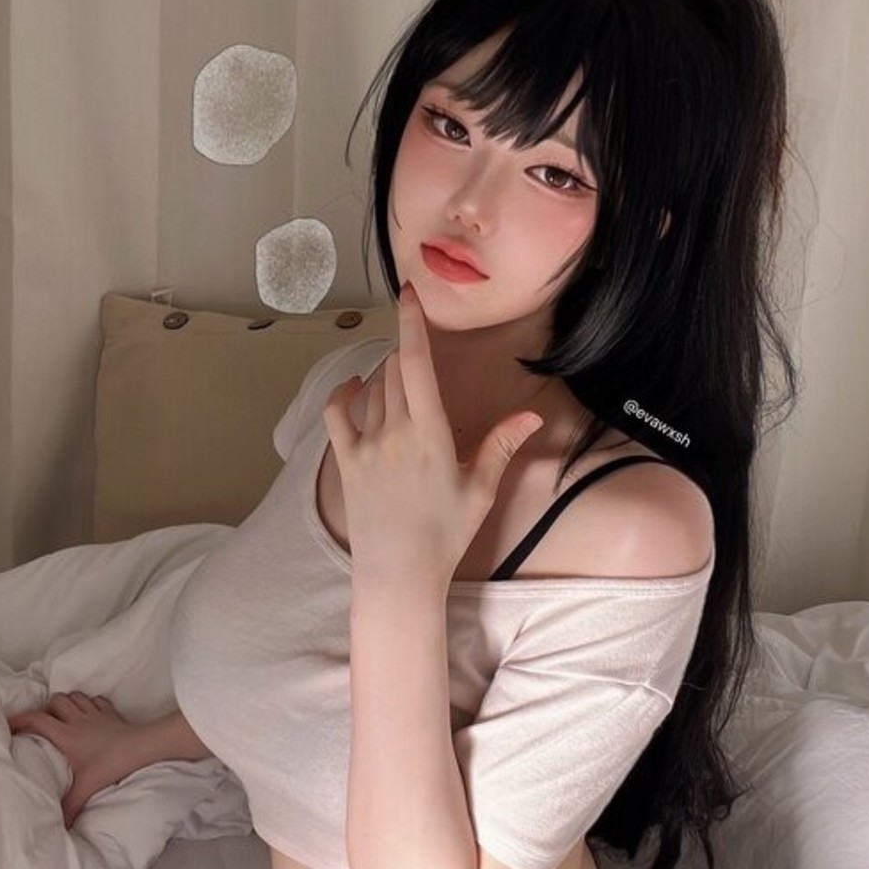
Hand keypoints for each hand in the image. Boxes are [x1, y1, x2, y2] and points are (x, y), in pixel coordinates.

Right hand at [8, 691, 137, 827]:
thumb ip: (70, 806)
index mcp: (66, 735)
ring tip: (63, 716)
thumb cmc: (111, 764)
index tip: (8, 723)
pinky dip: (89, 703)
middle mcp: (78, 720)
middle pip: (54, 701)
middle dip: (46, 708)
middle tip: (43, 722)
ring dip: (66, 703)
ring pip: (75, 696)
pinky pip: (96, 700)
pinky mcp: (111, 713)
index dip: (19, 719)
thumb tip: (60, 827)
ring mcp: (95, 714)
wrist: (141, 747)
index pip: (37, 720)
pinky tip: (90, 715)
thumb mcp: (86, 787)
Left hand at [320, 281, 543, 584]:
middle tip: (422, 368)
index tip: (408, 293)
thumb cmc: (446, 535)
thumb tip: (532, 417)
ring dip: (385, 377)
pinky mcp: (346, 462)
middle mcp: (395, 433)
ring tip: (402, 388)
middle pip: (395, 370)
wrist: (399, 574)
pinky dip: (344, 395)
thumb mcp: (480, 490)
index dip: (411, 323)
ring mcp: (366, 446)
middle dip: (407, 356)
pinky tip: (354, 390)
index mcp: (431, 435)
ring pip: (371, 389)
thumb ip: (501, 446)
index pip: (417, 364)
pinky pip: (337, 414)